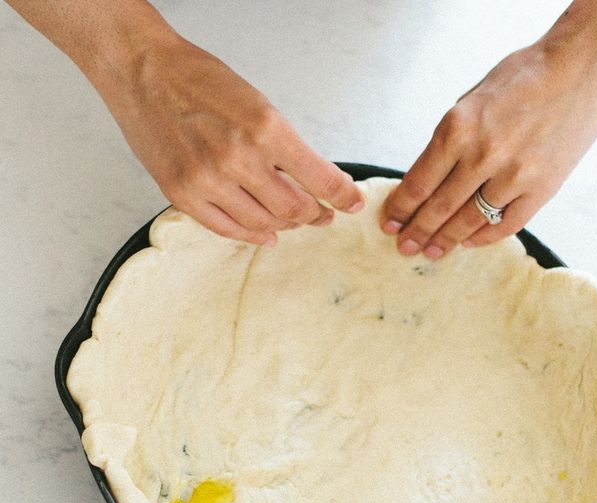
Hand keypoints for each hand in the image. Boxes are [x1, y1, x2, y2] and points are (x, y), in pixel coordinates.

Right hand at [98, 35, 363, 243]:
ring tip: (293, 222)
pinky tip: (265, 236)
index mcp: (265, 128)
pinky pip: (227, 229)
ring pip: (263, 224)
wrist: (143, 71)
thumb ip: (286, 146)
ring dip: (285, 226)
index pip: (319, 178)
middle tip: (321, 215)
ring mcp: (207, 180)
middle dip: (314, 214)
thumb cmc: (200, 81)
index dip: (342, 196)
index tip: (352, 203)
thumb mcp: (258, 104)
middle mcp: (238, 158)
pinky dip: (251, 235)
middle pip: (294, 209)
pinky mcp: (182, 194)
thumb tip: (317, 182)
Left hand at [380, 36, 596, 257]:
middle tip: (404, 247)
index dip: (400, 209)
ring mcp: (514, 175)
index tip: (389, 224)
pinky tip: (469, 241)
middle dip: (417, 231)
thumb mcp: (472, 99)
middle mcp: (483, 154)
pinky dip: (484, 237)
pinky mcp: (542, 188)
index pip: (418, 182)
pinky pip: (506, 224)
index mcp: (459, 128)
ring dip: (447, 240)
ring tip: (432, 251)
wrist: (581, 65)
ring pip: (470, 221)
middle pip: (439, 208)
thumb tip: (427, 179)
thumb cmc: (523, 77)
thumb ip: (451, 140)